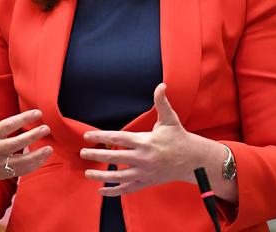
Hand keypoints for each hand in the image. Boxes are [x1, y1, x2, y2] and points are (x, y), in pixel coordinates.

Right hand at [0, 82, 52, 184]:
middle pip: (15, 143)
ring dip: (36, 155)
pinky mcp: (6, 173)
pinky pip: (22, 170)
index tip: (38, 112)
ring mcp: (0, 163)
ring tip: (49, 147)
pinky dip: (34, 164)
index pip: (8, 125)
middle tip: (47, 128)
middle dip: (31, 136)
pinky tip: (45, 156)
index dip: (23, 119)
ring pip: (19, 161)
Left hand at [80, 83, 200, 195]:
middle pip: (115, 157)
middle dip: (97, 155)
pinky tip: (101, 191)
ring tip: (87, 173)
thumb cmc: (178, 137)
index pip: (118, 138)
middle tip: (82, 153)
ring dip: (101, 176)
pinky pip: (128, 189)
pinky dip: (114, 191)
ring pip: (119, 176)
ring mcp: (144, 172)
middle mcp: (143, 158)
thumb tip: (161, 85)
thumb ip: (162, 102)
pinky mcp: (147, 182)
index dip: (102, 136)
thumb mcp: (170, 119)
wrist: (193, 161)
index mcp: (145, 142)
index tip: (87, 136)